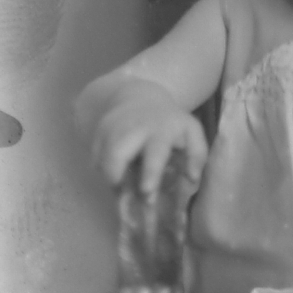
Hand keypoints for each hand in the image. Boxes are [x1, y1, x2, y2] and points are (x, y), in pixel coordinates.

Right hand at [92, 90, 206, 194]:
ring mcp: (112, 129)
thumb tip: (192, 178)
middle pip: (117, 154)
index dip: (151, 172)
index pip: (155, 152)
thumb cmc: (171, 124)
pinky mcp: (97, 134)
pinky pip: (95, 161)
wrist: (140, 99)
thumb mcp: (191, 133)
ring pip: (102, 161)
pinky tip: (117, 168)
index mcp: (162, 130)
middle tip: (122, 193)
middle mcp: (134, 128)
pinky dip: (104, 171)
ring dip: (111, 177)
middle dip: (115, 176)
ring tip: (123, 182)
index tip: (146, 191)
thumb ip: (196, 155)